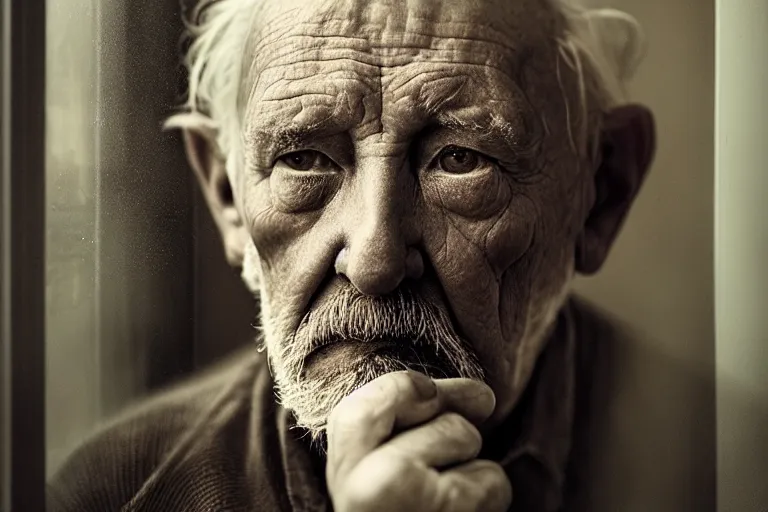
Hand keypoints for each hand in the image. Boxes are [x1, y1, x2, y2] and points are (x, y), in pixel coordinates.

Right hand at [326, 370, 512, 511]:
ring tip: (443, 506)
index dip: (405, 391)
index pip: (369, 399)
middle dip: (449, 433)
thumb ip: (414, 417)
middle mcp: (367, 482)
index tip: (426, 401)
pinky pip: (491, 478)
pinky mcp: (450, 511)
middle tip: (430, 476)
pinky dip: (487, 496)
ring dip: (469, 467)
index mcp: (342, 468)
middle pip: (432, 411)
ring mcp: (410, 498)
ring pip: (466, 437)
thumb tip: (483, 395)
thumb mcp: (381, 468)